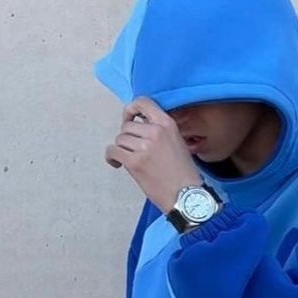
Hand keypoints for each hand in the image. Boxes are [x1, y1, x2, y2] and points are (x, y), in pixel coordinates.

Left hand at [105, 96, 202, 214]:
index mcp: (167, 124)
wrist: (186, 195)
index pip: (142, 102)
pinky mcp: (134, 162)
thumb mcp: (177, 141)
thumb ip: (160, 131)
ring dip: (121, 149)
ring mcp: (144, 146)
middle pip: (127, 126)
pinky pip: (113, 151)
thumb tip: (139, 126)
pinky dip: (112, 158)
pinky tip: (117, 164)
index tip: (129, 119)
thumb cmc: (183, 173)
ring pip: (119, 139)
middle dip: (127, 138)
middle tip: (133, 149)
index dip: (130, 109)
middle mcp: (155, 131)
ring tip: (129, 159)